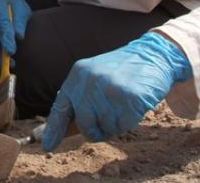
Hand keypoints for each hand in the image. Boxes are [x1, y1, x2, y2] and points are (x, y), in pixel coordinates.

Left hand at [43, 31, 192, 150]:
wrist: (152, 55)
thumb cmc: (120, 72)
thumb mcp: (94, 79)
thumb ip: (78, 102)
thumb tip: (56, 131)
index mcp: (78, 75)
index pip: (61, 107)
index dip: (54, 129)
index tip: (47, 145)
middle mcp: (90, 80)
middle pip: (84, 124)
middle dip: (95, 130)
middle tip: (107, 122)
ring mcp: (110, 88)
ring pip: (106, 127)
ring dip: (115, 124)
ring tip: (122, 105)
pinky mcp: (129, 96)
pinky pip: (124, 125)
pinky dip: (129, 121)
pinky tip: (133, 105)